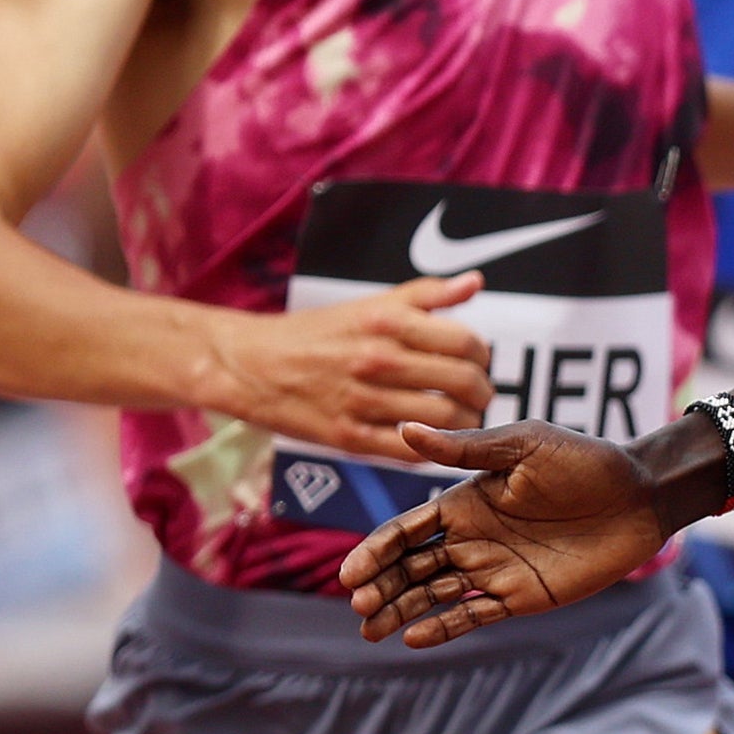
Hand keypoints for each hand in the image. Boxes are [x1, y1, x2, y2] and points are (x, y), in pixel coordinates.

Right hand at [206, 274, 492, 458]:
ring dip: (465, 423)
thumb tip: (475, 282)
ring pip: (445, 420)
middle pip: (463, 382)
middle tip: (478, 396)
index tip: (477, 362)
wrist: (250, 364)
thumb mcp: (370, 304)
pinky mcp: (348, 438)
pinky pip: (410, 451)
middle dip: (482, 393)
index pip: (466, 342)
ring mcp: (363, 401)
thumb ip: (426, 295)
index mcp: (387, 322)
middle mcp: (377, 359)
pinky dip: (432, 448)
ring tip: (461, 418)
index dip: (482, 356)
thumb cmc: (318, 333)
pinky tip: (432, 438)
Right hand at [341, 418, 661, 645]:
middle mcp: (473, 537)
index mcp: (466, 501)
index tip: (352, 572)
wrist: (643, 497)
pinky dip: (443, 627)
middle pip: (412, 567)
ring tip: (371, 629)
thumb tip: (405, 429)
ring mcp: (495, 569)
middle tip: (359, 604)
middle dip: (381, 585)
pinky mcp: (520, 596)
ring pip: (433, 594)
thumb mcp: (526, 445)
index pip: (407, 530)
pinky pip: (473, 615)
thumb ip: (466, 449)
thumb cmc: (586, 462)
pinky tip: (414, 638)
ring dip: (401, 610)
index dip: (377, 550)